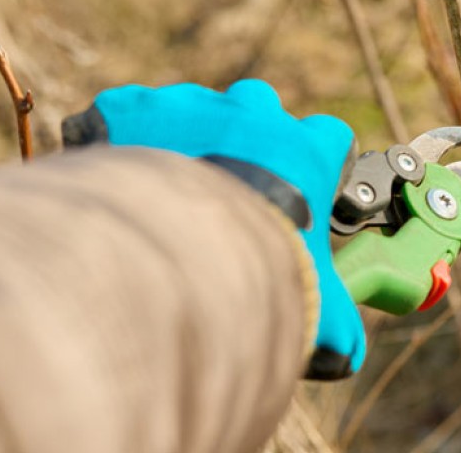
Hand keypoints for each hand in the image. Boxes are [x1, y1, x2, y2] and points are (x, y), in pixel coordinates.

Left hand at [62, 80, 365, 379]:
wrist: (179, 248)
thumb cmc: (261, 271)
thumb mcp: (315, 308)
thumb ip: (337, 327)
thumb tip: (346, 356)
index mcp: (305, 150)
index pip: (330, 136)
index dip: (321, 158)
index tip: (308, 186)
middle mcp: (253, 112)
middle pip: (259, 107)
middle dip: (248, 136)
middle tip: (228, 191)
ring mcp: (192, 104)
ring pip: (190, 109)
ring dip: (182, 140)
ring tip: (162, 195)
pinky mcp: (135, 108)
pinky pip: (124, 112)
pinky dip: (117, 138)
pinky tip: (114, 180)